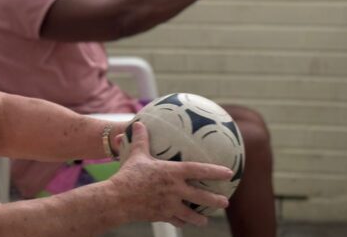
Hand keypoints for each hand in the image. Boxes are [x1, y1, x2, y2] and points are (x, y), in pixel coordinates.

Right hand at [108, 122, 231, 226]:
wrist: (117, 199)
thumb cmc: (127, 175)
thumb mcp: (136, 155)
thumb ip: (141, 140)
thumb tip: (138, 123)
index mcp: (172, 173)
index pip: (199, 170)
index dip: (215, 171)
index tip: (229, 173)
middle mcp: (175, 190)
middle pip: (201, 197)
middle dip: (215, 200)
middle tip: (225, 202)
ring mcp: (169, 205)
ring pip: (191, 214)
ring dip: (199, 217)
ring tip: (205, 219)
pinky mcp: (162, 216)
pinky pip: (175, 221)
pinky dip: (180, 222)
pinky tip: (183, 223)